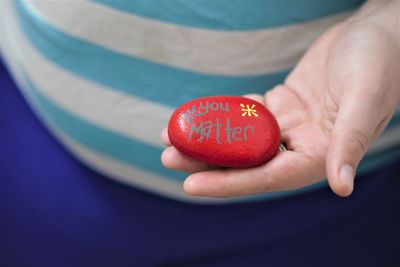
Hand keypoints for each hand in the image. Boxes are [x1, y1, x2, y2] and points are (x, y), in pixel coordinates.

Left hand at [161, 0, 399, 197]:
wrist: (377, 32)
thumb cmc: (379, 61)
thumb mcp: (364, 98)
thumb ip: (350, 142)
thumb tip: (341, 186)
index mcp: (323, 154)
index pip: (269, 176)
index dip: (230, 183)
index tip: (191, 186)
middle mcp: (303, 144)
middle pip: (248, 160)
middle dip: (207, 161)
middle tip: (168, 157)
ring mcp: (290, 125)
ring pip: (242, 138)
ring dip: (208, 138)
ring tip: (170, 134)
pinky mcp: (282, 105)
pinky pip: (246, 112)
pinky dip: (222, 114)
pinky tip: (197, 115)